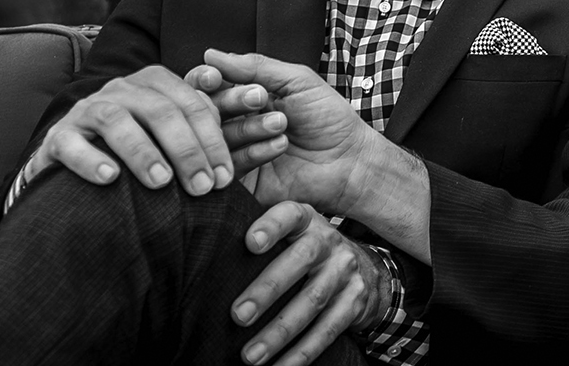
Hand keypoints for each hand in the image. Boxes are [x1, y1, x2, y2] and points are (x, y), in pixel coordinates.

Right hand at [31, 65, 239, 196]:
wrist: (73, 163)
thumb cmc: (140, 148)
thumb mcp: (175, 132)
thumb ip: (211, 120)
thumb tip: (259, 98)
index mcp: (156, 83)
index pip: (193, 104)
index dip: (214, 138)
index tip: (228, 176)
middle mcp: (122, 90)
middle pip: (160, 111)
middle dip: (186, 150)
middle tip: (203, 187)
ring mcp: (87, 111)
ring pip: (116, 120)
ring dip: (142, 151)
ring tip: (161, 182)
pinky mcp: (57, 137)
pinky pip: (71, 143)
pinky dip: (91, 159)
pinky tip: (110, 178)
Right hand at [206, 50, 377, 213]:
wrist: (350, 160)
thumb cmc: (329, 118)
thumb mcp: (297, 82)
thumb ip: (256, 67)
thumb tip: (211, 54)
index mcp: (244, 98)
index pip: (208, 86)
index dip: (206, 80)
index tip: (214, 78)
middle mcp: (234, 124)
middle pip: (207, 111)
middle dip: (231, 101)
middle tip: (259, 99)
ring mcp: (235, 154)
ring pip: (217, 139)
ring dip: (249, 127)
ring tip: (281, 124)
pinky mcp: (241, 182)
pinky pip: (230, 166)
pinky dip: (254, 152)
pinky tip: (280, 145)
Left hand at [234, 201, 388, 365]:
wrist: (364, 269)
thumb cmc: (304, 252)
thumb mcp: (289, 232)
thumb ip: (256, 230)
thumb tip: (204, 221)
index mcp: (306, 221)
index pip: (289, 215)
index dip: (271, 226)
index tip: (249, 243)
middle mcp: (330, 241)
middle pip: (301, 260)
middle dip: (268, 288)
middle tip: (237, 316)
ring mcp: (346, 272)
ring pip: (313, 301)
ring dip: (280, 331)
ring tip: (250, 356)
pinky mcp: (355, 301)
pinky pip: (328, 330)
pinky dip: (303, 353)